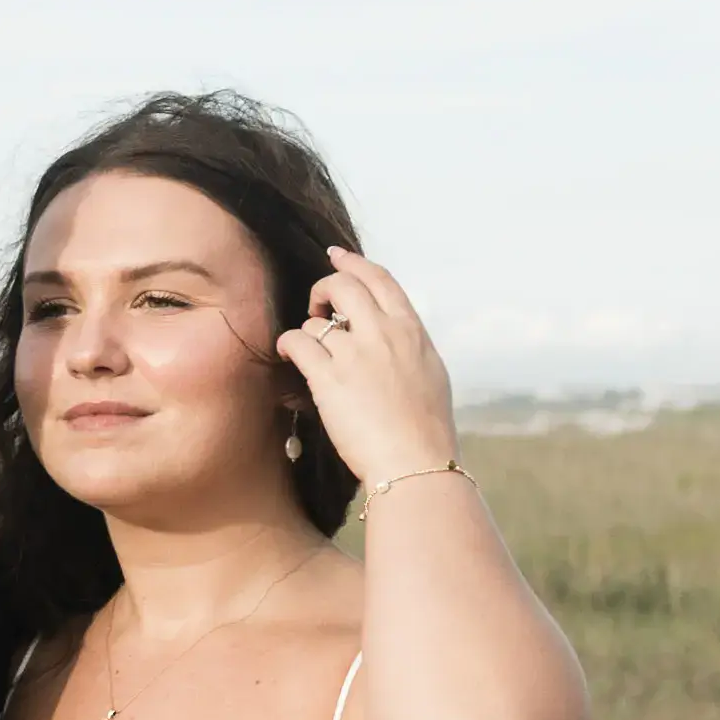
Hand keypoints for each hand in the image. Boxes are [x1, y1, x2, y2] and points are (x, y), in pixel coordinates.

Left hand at [287, 249, 459, 495]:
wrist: (417, 463)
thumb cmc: (427, 429)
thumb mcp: (431, 374)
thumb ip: (409, 346)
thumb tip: (394, 334)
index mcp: (412, 331)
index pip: (381, 279)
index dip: (354, 263)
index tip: (337, 256)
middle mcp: (384, 334)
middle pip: (345, 284)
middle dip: (324, 288)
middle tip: (318, 307)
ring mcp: (356, 355)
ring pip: (318, 317)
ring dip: (308, 326)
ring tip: (309, 346)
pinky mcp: (329, 379)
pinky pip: (297, 342)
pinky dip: (288, 343)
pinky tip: (289, 354)